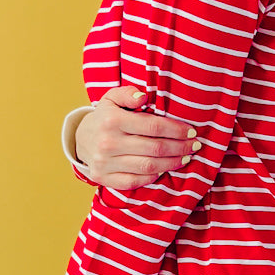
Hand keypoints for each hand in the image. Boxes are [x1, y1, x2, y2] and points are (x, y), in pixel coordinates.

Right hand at [75, 86, 200, 189]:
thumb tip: (143, 97)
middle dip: (180, 148)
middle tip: (194, 146)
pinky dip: (152, 176)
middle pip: (154, 148)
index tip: (191, 132)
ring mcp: (105, 163)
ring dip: (171, 163)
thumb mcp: (112, 98)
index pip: (153, 127)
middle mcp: (108, 143)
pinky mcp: (103, 178)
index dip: (176, 130)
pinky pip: (134, 181)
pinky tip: (163, 169)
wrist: (79, 139)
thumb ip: (128, 93)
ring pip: (148, 166)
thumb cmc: (105, 117)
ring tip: (185, 158)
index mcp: (112, 120)